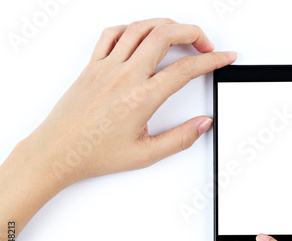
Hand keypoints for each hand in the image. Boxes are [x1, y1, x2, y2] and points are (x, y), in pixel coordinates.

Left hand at [26, 17, 236, 186]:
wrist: (57, 152)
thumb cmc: (94, 154)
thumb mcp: (145, 154)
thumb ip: (180, 139)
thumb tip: (202, 124)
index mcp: (141, 98)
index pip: (186, 70)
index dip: (212, 60)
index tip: (225, 58)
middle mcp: (124, 76)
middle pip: (165, 35)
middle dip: (194, 33)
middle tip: (206, 45)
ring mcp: (106, 67)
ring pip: (140, 28)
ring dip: (166, 25)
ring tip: (180, 34)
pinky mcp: (92, 66)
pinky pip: (112, 34)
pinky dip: (132, 28)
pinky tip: (141, 36)